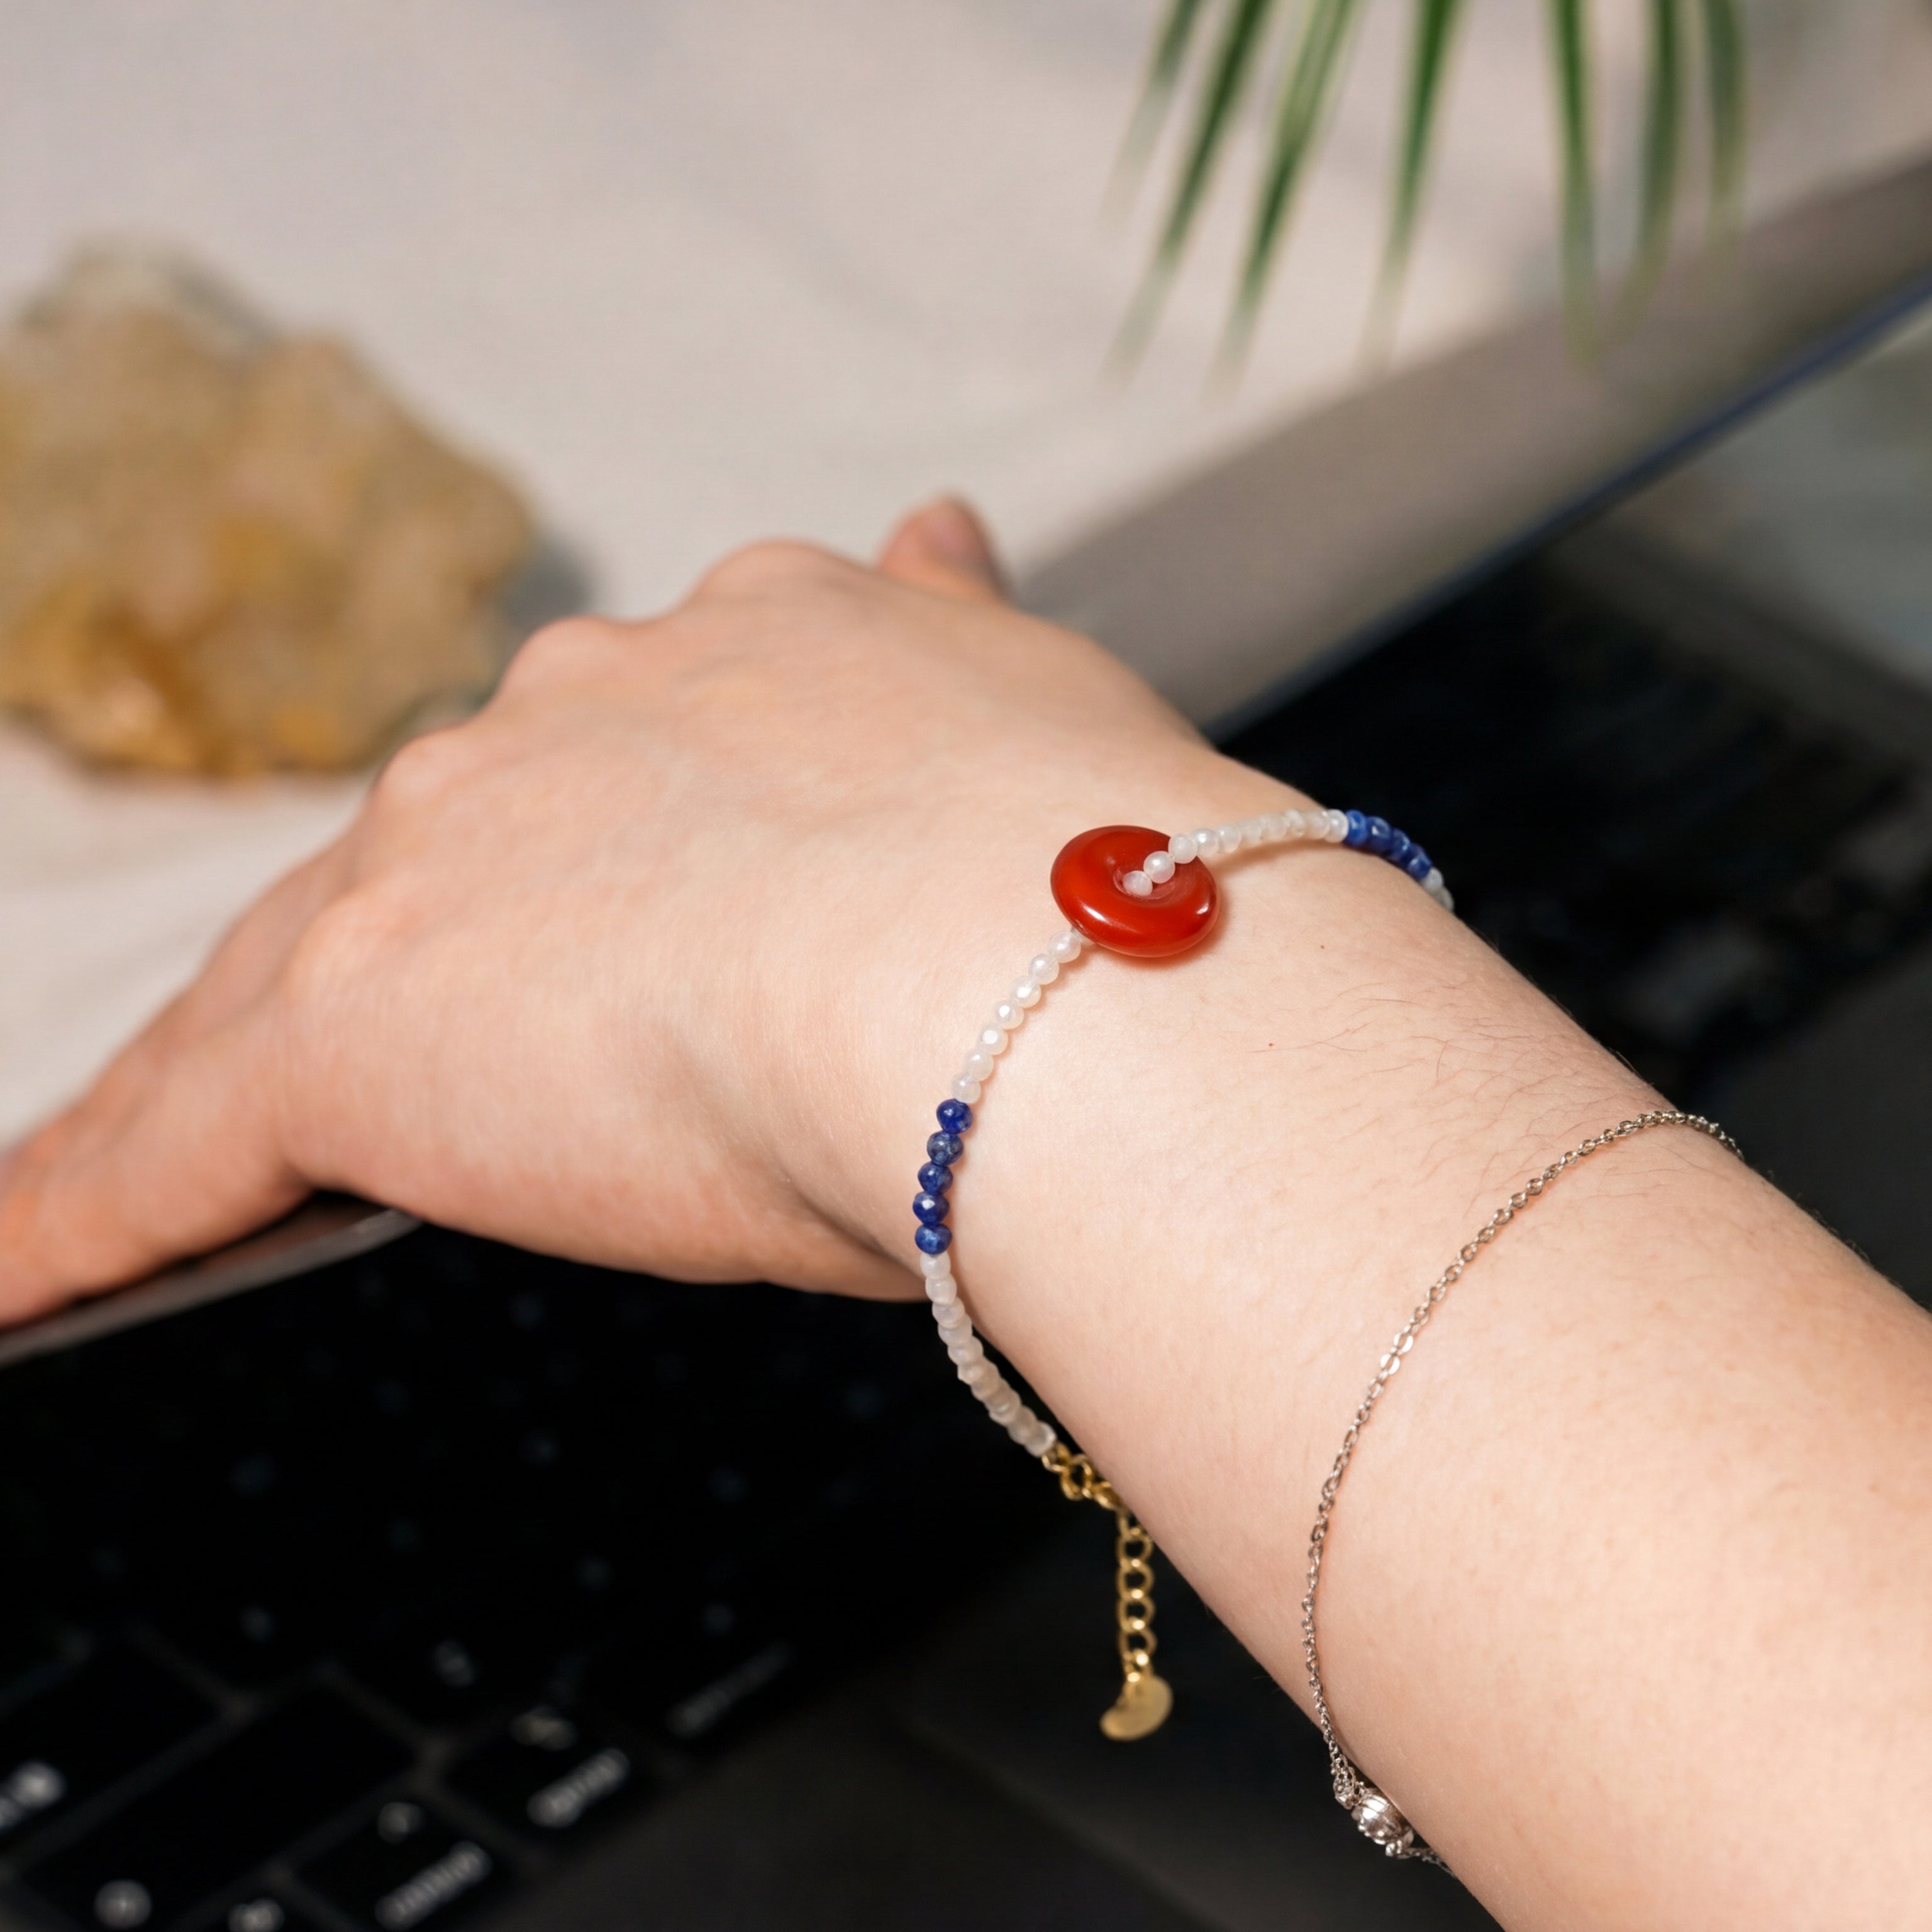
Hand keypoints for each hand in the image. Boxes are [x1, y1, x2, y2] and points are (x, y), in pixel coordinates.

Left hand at [0, 500, 1253, 1320]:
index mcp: (759, 652)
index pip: (615, 760)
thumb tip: (945, 531)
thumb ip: (952, 635)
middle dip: (426, 964)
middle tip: (394, 1077)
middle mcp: (585, 709)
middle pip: (439, 858)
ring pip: (294, 981)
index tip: (579, 911)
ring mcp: (458, 847)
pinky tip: (27, 1267)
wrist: (1068, 973)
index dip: (581, 852)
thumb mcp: (1034, 720)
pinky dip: (98, 1209)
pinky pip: (186, 1136)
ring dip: (228, 1082)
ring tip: (135, 1190)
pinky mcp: (363, 1018)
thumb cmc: (1112, 899)